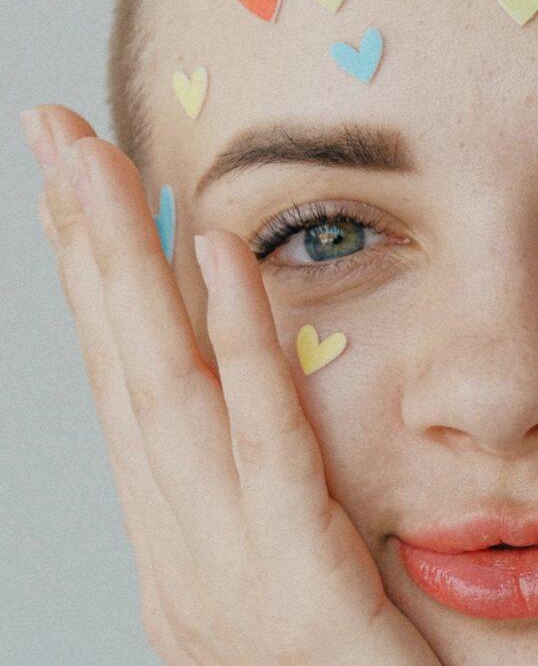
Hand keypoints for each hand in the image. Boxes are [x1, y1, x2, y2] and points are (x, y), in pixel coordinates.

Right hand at [21, 106, 438, 665]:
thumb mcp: (297, 582)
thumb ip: (273, 502)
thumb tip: (263, 412)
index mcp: (184, 550)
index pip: (129, 393)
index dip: (95, 287)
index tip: (79, 195)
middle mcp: (182, 555)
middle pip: (122, 375)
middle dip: (84, 249)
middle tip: (56, 135)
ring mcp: (225, 575)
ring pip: (166, 393)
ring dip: (129, 269)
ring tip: (102, 162)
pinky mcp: (295, 587)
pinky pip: (266, 443)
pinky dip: (241, 344)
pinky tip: (218, 258)